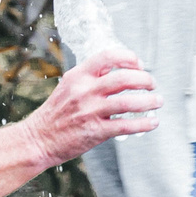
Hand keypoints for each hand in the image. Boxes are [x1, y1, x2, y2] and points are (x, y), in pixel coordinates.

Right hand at [24, 48, 160, 166]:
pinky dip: (144, 123)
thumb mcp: (68, 86)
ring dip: (149, 101)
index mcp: (78, 76)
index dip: (129, 58)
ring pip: (129, 102)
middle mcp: (84, 91)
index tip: (140, 64)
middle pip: (124, 78)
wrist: (38, 139)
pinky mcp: (95, 131)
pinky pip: (126, 125)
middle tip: (152, 84)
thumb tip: (121, 73)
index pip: (108, 56)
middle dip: (145, 80)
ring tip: (157, 101)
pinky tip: (152, 122)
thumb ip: (91, 78)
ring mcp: (90, 111)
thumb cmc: (56, 114)